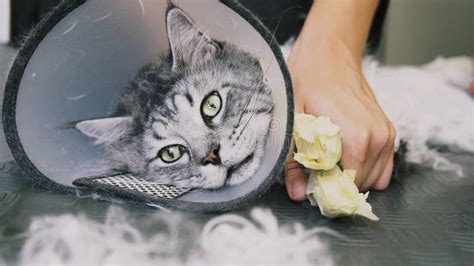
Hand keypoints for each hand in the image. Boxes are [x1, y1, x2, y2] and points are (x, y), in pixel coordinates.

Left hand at [285, 38, 396, 200]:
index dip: (327, 191)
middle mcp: (379, 139)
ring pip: (375, 178)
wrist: (328, 54)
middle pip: (362, 185)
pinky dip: (364, 167)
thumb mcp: (292, 121)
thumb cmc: (308, 82)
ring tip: (329, 160)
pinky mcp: (389, 130)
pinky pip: (383, 165)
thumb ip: (293, 162)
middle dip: (338, 184)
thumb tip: (298, 193)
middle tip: (315, 171)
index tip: (310, 185)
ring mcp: (387, 134)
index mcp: (357, 138)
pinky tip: (343, 153)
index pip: (348, 187)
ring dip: (352, 175)